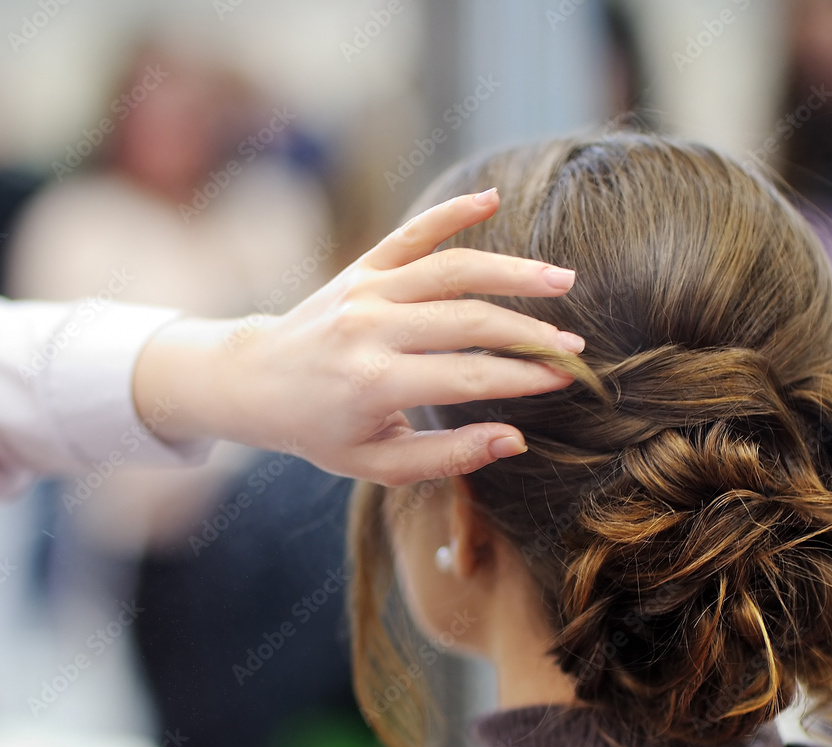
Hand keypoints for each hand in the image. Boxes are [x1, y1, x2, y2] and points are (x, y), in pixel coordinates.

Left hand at [134, 188, 583, 484]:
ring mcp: (365, 291)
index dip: (524, 378)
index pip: (469, 376)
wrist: (255, 382)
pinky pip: (412, 233)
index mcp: (374, 384)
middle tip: (576, 345)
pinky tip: (492, 198)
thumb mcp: (379, 463)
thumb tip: (515, 440)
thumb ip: (448, 455)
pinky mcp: (361, 267)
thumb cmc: (322, 431)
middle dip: (530, 333)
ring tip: (562, 279)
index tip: (566, 379)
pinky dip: (451, 212)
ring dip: (512, 271)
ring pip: (451, 270)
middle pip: (469, 320)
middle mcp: (370, 329)